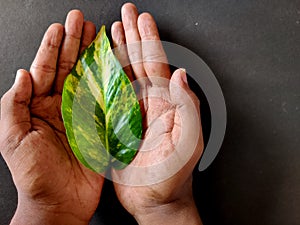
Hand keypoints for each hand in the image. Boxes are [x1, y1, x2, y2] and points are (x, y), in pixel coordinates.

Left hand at [0, 10, 102, 224]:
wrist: (59, 203)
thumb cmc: (33, 175)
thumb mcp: (13, 139)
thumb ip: (14, 105)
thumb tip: (22, 75)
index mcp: (38, 108)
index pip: (45, 70)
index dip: (52, 47)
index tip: (59, 27)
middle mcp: (61, 107)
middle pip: (68, 68)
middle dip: (74, 43)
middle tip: (81, 21)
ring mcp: (82, 115)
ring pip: (88, 78)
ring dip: (92, 56)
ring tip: (97, 34)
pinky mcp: (99, 126)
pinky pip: (105, 99)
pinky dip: (109, 81)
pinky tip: (112, 65)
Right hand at [111, 3, 203, 224]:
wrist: (156, 199)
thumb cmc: (172, 175)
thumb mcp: (187, 142)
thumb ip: (186, 107)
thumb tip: (180, 74)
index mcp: (165, 103)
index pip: (156, 63)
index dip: (148, 39)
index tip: (141, 18)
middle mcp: (149, 103)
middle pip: (139, 62)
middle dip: (133, 35)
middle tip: (126, 13)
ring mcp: (133, 112)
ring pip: (125, 73)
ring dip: (119, 50)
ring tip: (113, 30)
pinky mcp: (118, 124)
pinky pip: (110, 95)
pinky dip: (105, 76)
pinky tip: (100, 64)